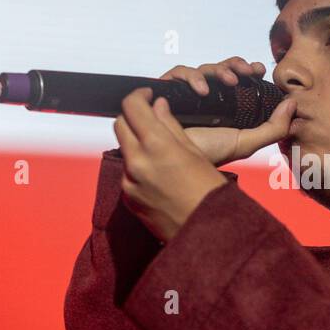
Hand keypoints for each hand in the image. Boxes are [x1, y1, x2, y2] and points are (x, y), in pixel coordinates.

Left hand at [113, 86, 231, 242]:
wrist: (206, 235)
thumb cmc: (209, 194)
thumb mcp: (196, 152)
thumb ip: (171, 126)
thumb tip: (158, 106)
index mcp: (157, 145)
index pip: (133, 107)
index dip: (139, 95)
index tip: (147, 95)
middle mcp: (137, 161)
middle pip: (120, 124)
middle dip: (133, 117)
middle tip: (150, 117)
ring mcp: (129, 181)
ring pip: (124, 149)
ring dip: (136, 143)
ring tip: (160, 150)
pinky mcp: (128, 198)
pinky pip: (128, 173)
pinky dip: (139, 167)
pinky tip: (159, 174)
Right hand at [157, 56, 295, 165]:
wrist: (179, 163)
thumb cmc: (211, 154)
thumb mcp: (247, 143)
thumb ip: (274, 128)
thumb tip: (292, 103)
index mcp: (226, 104)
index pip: (238, 78)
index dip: (248, 69)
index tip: (259, 69)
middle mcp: (208, 96)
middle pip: (223, 69)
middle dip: (236, 65)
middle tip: (247, 71)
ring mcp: (188, 92)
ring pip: (204, 68)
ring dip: (219, 70)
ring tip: (229, 82)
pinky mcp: (169, 90)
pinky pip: (179, 72)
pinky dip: (192, 77)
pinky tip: (202, 91)